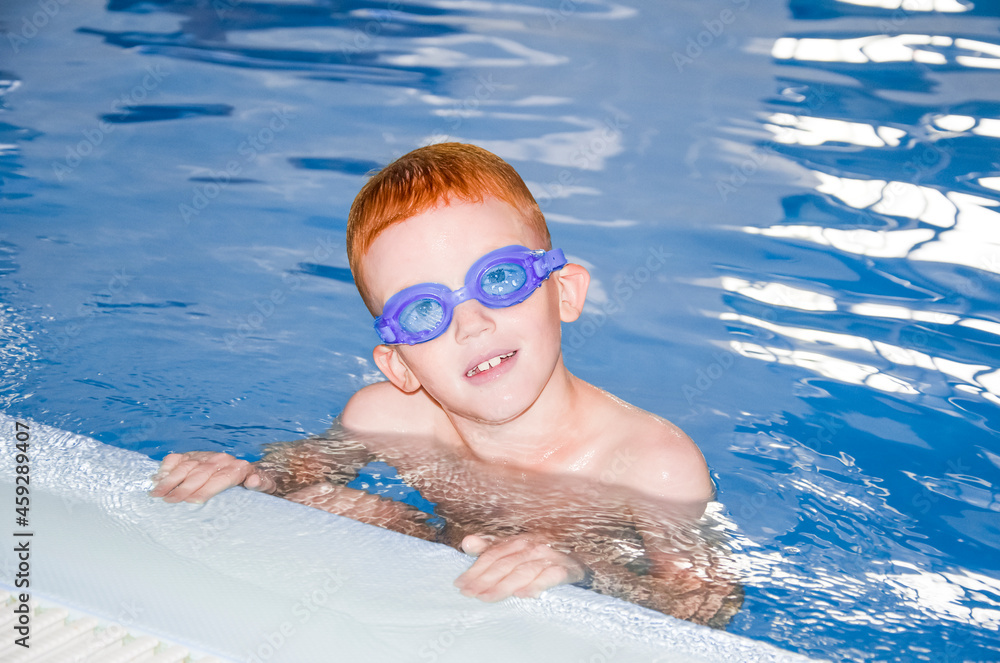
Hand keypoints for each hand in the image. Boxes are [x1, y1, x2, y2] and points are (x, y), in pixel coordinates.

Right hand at [149, 451, 275, 503]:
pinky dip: (166, 467)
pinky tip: (156, 479)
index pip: (220, 479)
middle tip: (169, 501)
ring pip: (186, 466)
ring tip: (157, 494)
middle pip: (199, 473)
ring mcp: (205, 456)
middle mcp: (221, 459)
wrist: (249, 472)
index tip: (193, 501)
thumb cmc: (253, 485)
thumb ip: (261, 484)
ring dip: (170, 480)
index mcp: (238, 468)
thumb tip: (254, 480)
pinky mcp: (192, 456)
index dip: (206, 490)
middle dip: (183, 487)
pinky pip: (177, 458)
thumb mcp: (264, 487)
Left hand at [453, 534, 588, 601]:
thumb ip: (490, 547)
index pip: (492, 555)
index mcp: (518, 541)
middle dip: (484, 580)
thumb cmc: (540, 558)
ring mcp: (549, 557)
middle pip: (504, 564)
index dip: (475, 569)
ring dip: (504, 585)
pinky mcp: (566, 569)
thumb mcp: (514, 551)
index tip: (460, 584)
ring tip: (487, 598)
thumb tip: (466, 542)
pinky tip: (523, 595)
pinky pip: (550, 577)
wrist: (578, 561)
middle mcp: (532, 547)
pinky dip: (536, 585)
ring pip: (522, 571)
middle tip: (469, 594)